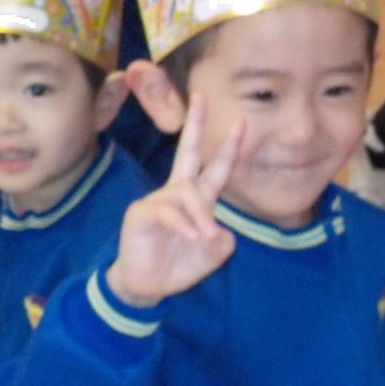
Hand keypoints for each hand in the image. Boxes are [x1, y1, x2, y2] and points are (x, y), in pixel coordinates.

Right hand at [104, 93, 242, 309]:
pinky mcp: (142, 212)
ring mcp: (158, 200)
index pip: (215, 169)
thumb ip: (222, 243)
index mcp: (196, 199)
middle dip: (196, 125)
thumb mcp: (210, 256)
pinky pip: (168, 211)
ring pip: (187, 193)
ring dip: (200, 215)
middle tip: (201, 98)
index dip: (229, 149)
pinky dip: (182, 224)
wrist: (147, 287)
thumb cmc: (178, 266)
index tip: (242, 123)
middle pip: (188, 153)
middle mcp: (177, 193)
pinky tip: (190, 236)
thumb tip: (222, 232)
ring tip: (205, 237)